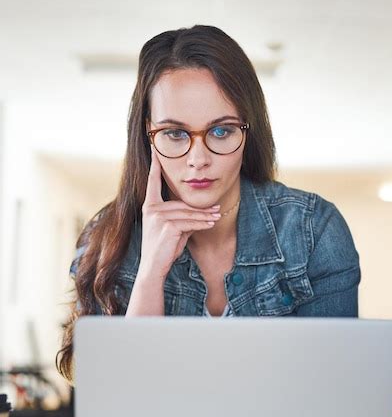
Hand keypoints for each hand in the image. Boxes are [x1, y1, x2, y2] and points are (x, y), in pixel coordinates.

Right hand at [138, 146, 220, 279]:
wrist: (153, 267)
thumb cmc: (163, 249)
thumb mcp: (174, 229)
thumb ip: (183, 217)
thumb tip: (203, 212)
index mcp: (150, 205)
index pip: (153, 181)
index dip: (155, 164)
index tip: (156, 149)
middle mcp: (152, 208)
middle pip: (183, 204)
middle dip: (201, 210)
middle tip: (217, 210)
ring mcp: (158, 216)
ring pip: (189, 213)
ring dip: (205, 217)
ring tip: (217, 217)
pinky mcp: (167, 225)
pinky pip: (190, 223)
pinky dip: (202, 224)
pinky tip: (211, 224)